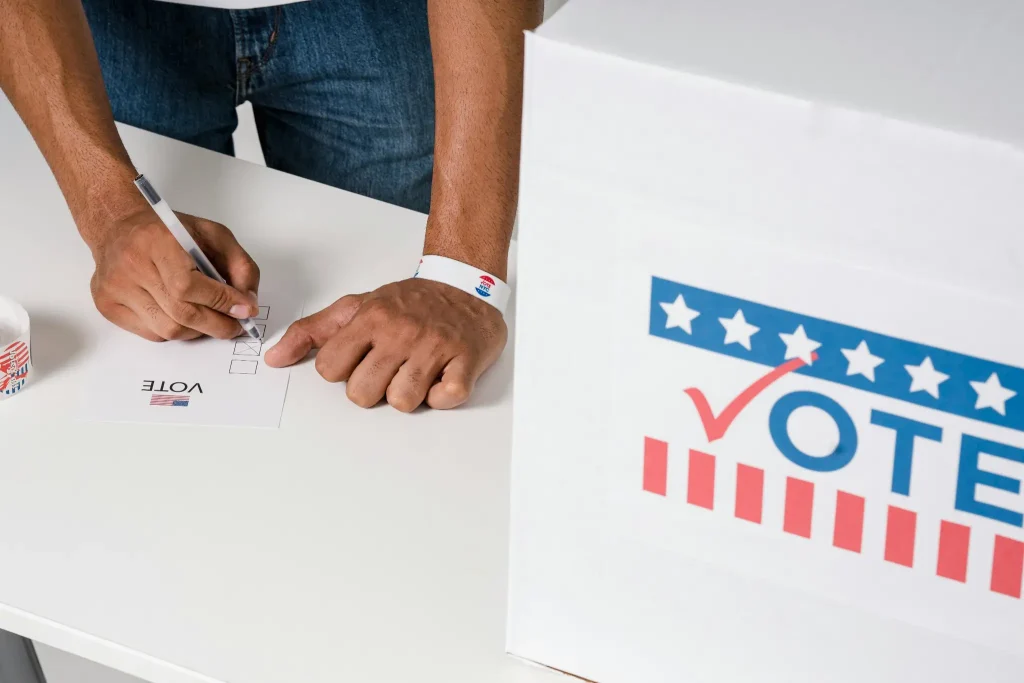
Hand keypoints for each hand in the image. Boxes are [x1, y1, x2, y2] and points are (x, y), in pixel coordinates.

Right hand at [88, 208, 260, 340]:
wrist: (118, 226)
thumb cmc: (169, 231)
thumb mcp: (213, 235)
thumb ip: (239, 265)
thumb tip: (248, 304)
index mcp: (157, 242)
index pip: (189, 286)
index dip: (222, 302)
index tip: (245, 311)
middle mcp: (131, 266)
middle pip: (181, 313)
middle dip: (217, 325)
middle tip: (235, 326)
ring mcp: (115, 288)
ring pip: (168, 330)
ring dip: (197, 331)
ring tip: (209, 319)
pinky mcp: (107, 305)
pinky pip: (152, 334)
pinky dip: (175, 331)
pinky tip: (182, 315)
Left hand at [265, 279, 507, 410]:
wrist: (466, 284)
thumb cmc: (411, 302)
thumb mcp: (358, 307)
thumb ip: (314, 332)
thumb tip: (275, 358)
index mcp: (371, 318)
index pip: (330, 369)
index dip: (343, 371)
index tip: (362, 359)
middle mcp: (401, 331)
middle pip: (362, 394)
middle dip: (374, 388)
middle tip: (390, 368)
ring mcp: (435, 347)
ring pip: (402, 402)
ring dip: (409, 394)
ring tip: (417, 371)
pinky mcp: (466, 361)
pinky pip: (444, 399)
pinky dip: (441, 397)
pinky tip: (441, 376)